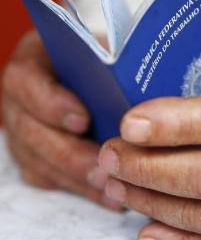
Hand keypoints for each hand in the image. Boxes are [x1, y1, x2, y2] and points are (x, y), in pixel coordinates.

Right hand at [2, 30, 120, 209]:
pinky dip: (82, 188)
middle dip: (70, 154)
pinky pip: (51, 177)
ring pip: (39, 161)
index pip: (26, 81)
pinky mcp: (37, 154)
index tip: (82, 120)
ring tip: (112, 188)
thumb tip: (138, 76)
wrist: (88, 67)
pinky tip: (110, 195)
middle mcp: (23, 100)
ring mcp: (27, 130)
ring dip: (77, 178)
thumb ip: (110, 56)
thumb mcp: (102, 44)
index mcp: (34, 62)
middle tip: (105, 168)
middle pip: (31, 131)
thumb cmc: (98, 52)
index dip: (50, 103)